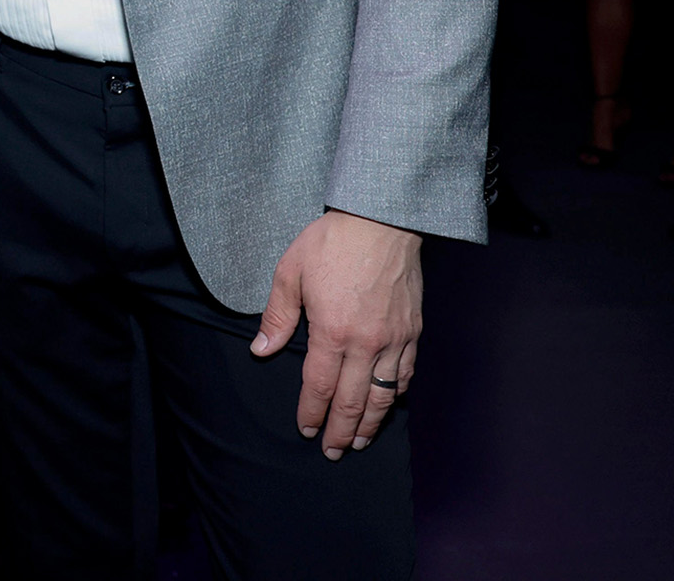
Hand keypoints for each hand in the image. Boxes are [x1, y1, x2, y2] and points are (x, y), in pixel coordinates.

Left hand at [251, 209, 421, 457]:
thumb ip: (277, 316)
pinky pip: (406, 374)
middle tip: (334, 452)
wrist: (381, 221)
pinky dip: (397, 395)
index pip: (320, 386)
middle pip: (353, 401)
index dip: (312, 412)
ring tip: (360, 441)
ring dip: (371, 423)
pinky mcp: (412, 331)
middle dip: (341, 431)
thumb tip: (261, 349)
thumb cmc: (331, 243)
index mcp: (332, 331)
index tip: (307, 429)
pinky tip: (388, 404)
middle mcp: (366, 343)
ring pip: (383, 395)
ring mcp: (393, 339)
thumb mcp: (290, 272)